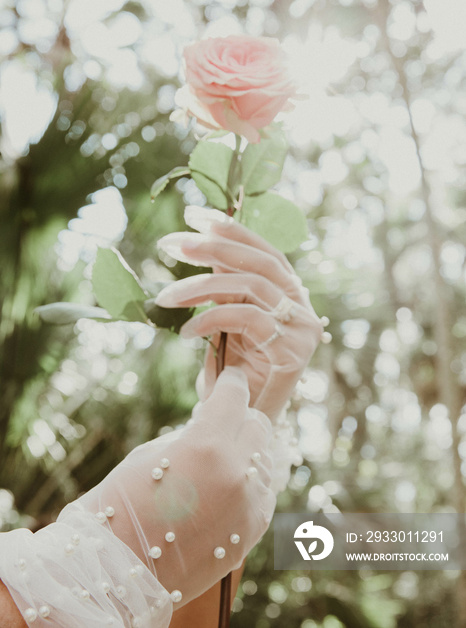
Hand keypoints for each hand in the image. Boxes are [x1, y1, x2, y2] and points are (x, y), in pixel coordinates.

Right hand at [74, 367, 274, 607]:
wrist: (117, 572)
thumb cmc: (122, 505)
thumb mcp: (152, 454)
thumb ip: (192, 435)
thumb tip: (215, 423)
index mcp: (207, 445)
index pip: (235, 397)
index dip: (230, 384)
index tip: (229, 380)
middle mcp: (236, 473)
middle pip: (257, 425)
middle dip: (240, 418)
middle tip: (223, 421)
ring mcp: (248, 505)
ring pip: (266, 459)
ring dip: (247, 451)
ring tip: (223, 457)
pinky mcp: (251, 532)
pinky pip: (265, 493)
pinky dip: (252, 483)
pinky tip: (230, 486)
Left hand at [156, 205, 323, 419]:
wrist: (247, 426)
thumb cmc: (235, 374)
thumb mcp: (227, 321)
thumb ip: (226, 286)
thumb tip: (203, 244)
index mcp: (288, 293)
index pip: (263, 249)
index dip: (231, 229)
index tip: (195, 214)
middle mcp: (301, 305)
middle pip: (257, 262)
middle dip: (211, 247)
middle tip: (171, 242)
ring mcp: (302, 328)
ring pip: (248, 287)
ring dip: (199, 287)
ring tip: (165, 298)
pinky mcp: (293, 351)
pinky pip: (246, 319)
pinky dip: (211, 319)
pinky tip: (186, 332)